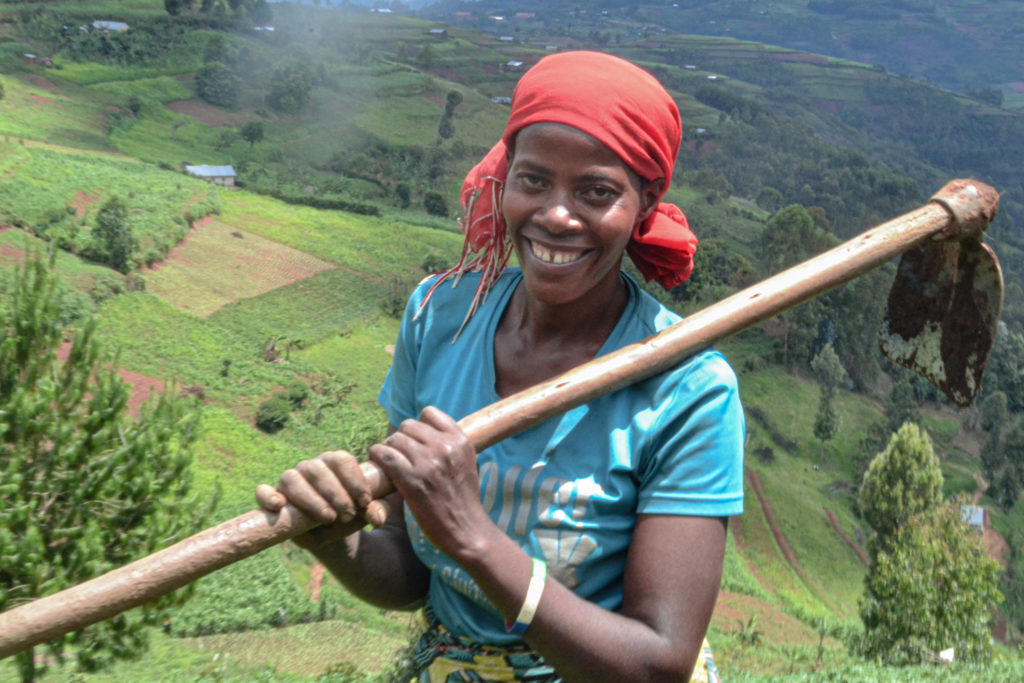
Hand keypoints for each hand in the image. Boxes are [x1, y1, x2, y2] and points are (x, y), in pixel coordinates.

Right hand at [255, 450, 389, 548]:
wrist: (331, 532)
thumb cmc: (350, 515)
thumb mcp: (366, 514)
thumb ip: (376, 511)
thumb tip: (376, 518)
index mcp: (334, 463)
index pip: (341, 459)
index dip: (353, 479)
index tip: (365, 501)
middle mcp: (310, 467)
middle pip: (318, 468)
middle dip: (336, 492)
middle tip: (348, 513)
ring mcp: (290, 481)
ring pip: (292, 478)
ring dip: (311, 498)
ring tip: (328, 517)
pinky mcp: (273, 498)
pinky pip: (262, 491)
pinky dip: (267, 496)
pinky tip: (279, 506)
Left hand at [368, 406, 494, 560]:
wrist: (467, 529)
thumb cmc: (463, 499)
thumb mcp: (467, 462)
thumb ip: (450, 445)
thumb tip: (425, 432)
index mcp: (460, 440)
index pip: (429, 413)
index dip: (418, 425)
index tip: (415, 441)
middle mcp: (445, 447)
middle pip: (409, 426)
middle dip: (401, 438)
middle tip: (398, 454)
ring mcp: (428, 463)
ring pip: (395, 439)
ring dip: (388, 448)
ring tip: (388, 460)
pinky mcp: (412, 480)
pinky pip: (385, 455)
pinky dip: (377, 456)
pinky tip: (377, 463)